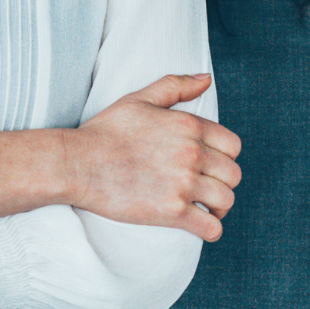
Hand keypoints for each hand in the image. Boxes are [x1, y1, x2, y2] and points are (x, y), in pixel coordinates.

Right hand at [66, 73, 241, 239]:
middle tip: (204, 187)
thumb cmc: (104, 132)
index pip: (233, 145)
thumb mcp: (138, 100)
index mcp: (187, 125)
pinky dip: (211, 229)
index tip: (208, 164)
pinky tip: (199, 224)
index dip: (224, 156)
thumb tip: (206, 79)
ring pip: (226, 200)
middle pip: (233, 175)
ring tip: (203, 207)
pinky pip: (211, 227)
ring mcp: (183, 183)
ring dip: (218, 207)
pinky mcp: (172, 211)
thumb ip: (175, 86)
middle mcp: (190, 153)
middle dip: (222, 182)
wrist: (76, 163)